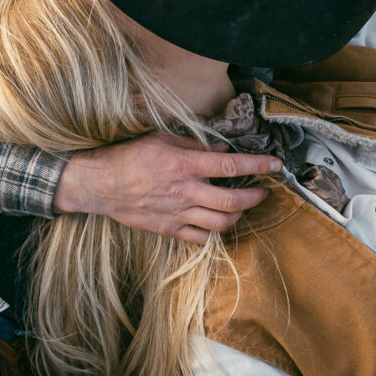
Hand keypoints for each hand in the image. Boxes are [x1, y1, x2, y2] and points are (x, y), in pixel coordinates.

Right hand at [53, 130, 282, 244]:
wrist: (99, 184)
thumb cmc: (128, 156)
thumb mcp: (160, 138)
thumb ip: (193, 144)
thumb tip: (221, 148)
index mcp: (184, 165)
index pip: (231, 165)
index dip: (258, 165)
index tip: (275, 165)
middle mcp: (185, 191)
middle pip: (232, 200)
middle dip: (255, 197)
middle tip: (263, 191)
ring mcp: (178, 213)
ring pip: (221, 222)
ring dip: (239, 215)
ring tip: (243, 206)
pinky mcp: (168, 229)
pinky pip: (200, 237)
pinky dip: (214, 232)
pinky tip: (217, 221)